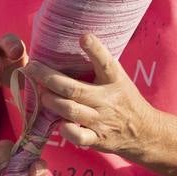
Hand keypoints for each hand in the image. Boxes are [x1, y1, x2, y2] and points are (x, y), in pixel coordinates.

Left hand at [25, 34, 176, 160]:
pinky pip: (78, 136)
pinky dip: (65, 130)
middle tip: (31, 67)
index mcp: (115, 81)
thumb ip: (98, 65)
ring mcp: (101, 120)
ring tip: (40, 93)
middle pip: (74, 88)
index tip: (83, 36)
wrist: (145, 132)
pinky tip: (57, 123)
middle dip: (48, 77)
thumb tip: (73, 41)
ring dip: (51, 101)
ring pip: (70, 110)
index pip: (106, 63)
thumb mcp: (118, 78)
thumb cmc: (124, 100)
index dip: (95, 49)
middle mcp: (107, 100)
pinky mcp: (97, 139)